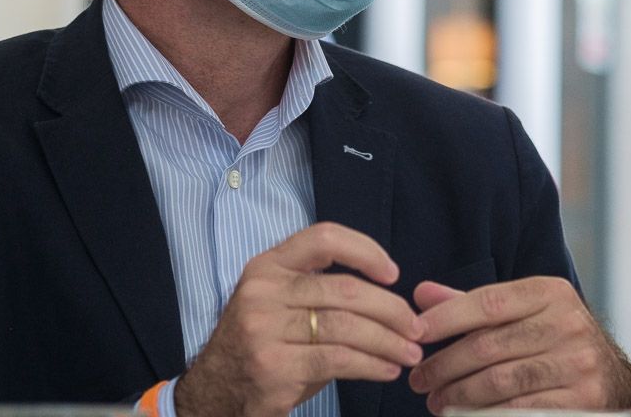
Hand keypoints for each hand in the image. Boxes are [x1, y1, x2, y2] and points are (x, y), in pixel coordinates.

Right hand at [174, 222, 424, 416]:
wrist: (214, 391)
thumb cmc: (263, 344)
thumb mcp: (278, 302)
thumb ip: (321, 291)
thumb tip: (388, 298)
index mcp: (267, 266)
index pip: (324, 238)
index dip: (365, 250)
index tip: (392, 274)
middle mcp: (263, 292)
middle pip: (344, 288)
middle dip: (391, 309)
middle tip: (416, 327)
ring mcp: (265, 329)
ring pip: (346, 326)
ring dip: (388, 341)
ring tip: (410, 352)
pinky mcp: (274, 367)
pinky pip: (338, 360)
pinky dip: (372, 364)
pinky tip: (387, 369)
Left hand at [408, 277, 630, 413]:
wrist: (612, 375)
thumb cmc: (552, 337)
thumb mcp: (521, 311)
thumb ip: (471, 304)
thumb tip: (422, 295)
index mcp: (550, 292)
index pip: (488, 302)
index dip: (446, 318)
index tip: (416, 333)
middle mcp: (568, 323)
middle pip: (489, 345)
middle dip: (445, 365)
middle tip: (420, 379)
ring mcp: (578, 363)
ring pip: (500, 382)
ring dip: (459, 395)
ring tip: (437, 401)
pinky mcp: (583, 400)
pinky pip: (521, 410)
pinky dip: (486, 414)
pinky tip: (465, 415)